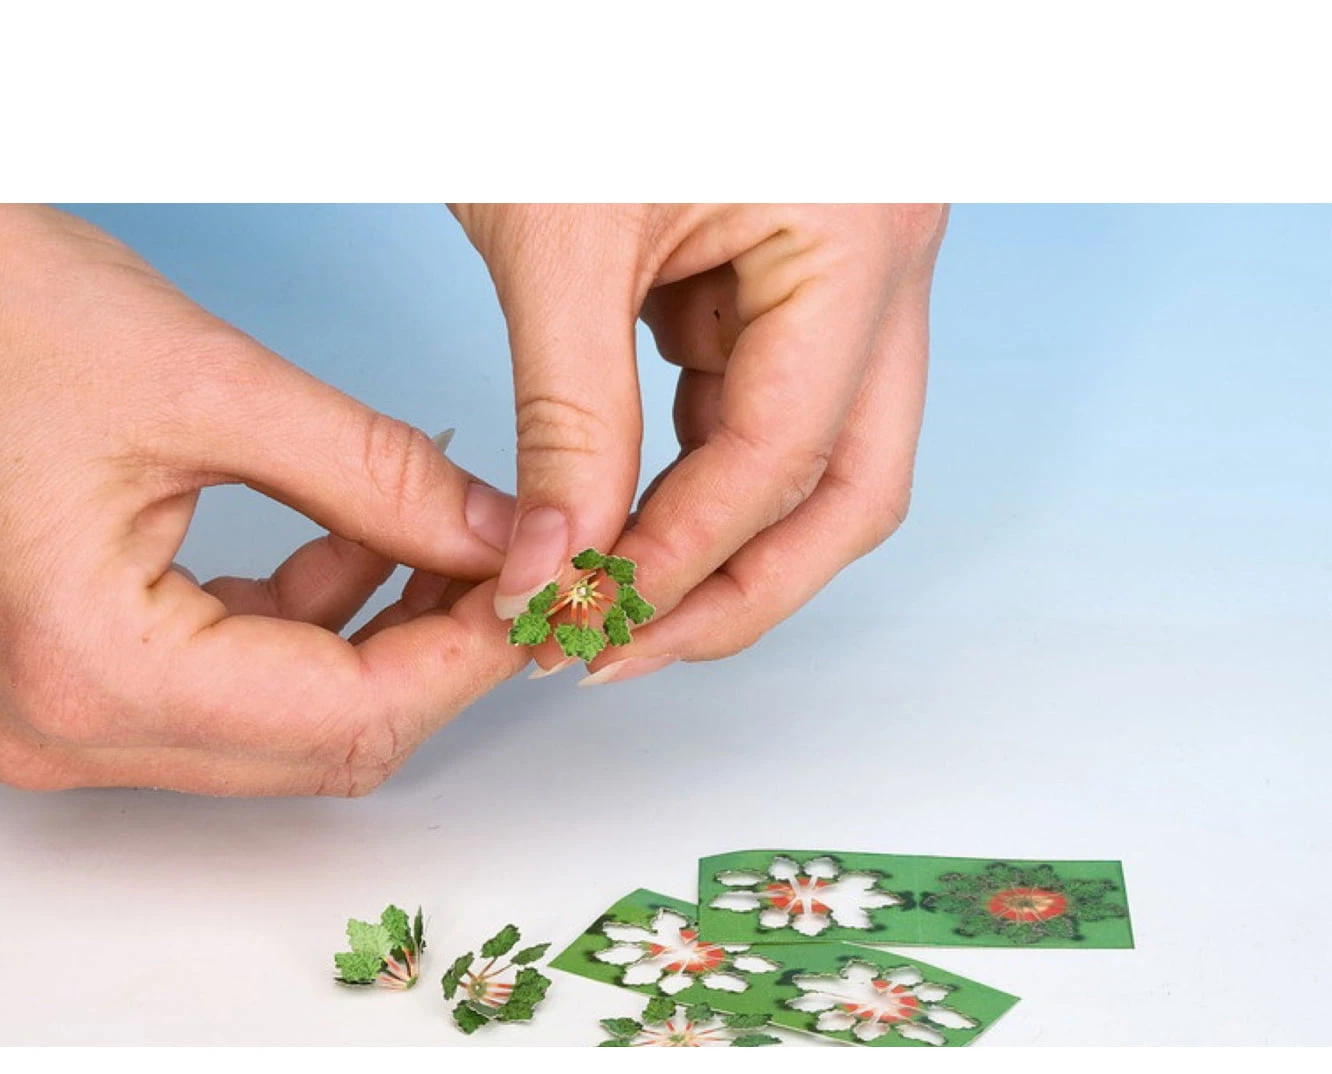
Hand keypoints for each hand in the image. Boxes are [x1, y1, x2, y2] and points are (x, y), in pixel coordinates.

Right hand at [0, 206, 521, 794]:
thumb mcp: (216, 384)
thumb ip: (381, 475)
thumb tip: (507, 540)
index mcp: (90, 669)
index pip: (345, 713)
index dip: (467, 653)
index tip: (546, 587)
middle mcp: (70, 729)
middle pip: (326, 741)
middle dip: (438, 655)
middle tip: (513, 565)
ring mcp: (69, 719)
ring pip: (294, 724)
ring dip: (384, 640)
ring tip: (443, 534)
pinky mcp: (82, 684)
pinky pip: (242, 690)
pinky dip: (317, 626)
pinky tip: (358, 541)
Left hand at [453, 204, 946, 679]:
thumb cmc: (566, 53)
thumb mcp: (557, 241)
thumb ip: (568, 420)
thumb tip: (553, 572)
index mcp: (857, 234)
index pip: (782, 455)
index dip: (680, 556)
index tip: (584, 617)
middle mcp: (885, 259)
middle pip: (847, 488)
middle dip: (735, 586)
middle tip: (626, 648)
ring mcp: (847, 272)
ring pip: (812, 462)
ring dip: (712, 539)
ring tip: (604, 596)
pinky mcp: (788, 278)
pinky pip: (763, 410)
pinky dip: (694, 475)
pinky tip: (618, 517)